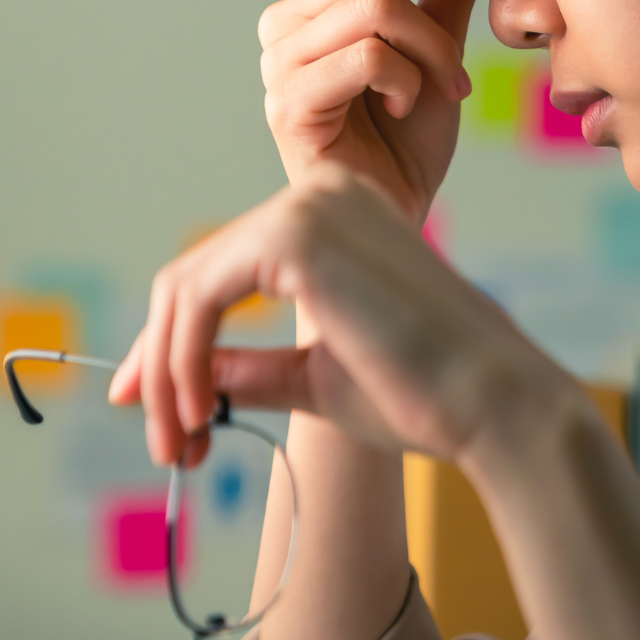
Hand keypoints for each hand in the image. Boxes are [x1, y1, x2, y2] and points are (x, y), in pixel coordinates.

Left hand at [109, 165, 574, 466]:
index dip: (171, 345)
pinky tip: (200, 415)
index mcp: (336, 218)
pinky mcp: (293, 235)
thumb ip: (253, 368)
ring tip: (181, 445)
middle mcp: (320, 194)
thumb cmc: (427, 396)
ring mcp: (306, 205)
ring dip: (167, 375)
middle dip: (161, 367)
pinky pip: (199, 299)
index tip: (147, 408)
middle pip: (192, 278)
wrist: (492, 405)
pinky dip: (182, 362)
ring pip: (185, 290)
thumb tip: (188, 378)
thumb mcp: (317, 378)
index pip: (223, 272)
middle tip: (163, 445)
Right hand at [260, 0, 541, 219]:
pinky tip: (408, 107)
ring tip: (452, 85)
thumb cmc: (407, 143)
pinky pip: (368, 57)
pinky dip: (408, 79)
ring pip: (376, 4)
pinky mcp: (289, 102)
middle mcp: (286, 19)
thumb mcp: (437, 52)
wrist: (391, 219)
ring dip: (436, 45)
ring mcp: (280, 60)